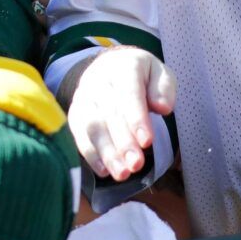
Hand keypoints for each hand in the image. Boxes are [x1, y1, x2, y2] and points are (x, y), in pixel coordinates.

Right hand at [66, 46, 176, 181]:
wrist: (110, 65)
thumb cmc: (141, 75)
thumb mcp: (160, 73)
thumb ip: (164, 88)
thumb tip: (162, 107)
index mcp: (123, 68)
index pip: (128, 94)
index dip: (136, 119)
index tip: (147, 142)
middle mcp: (98, 81)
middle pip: (109, 113)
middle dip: (123, 142)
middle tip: (136, 165)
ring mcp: (83, 96)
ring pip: (91, 125)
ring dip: (106, 152)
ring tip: (122, 174)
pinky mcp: (75, 112)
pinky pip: (78, 133)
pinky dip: (90, 154)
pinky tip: (104, 170)